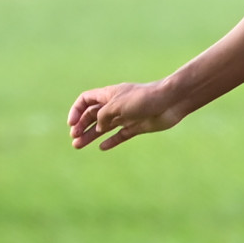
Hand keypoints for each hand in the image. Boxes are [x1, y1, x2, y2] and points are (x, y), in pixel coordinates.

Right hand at [69, 80, 186, 150]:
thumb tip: (98, 127)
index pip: (86, 100)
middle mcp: (116, 105)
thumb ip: (103, 116)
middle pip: (93, 115)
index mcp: (109, 95)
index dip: (76, 111)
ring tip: (78, 146)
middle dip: (81, 126)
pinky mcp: (138, 126)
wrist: (171, 101)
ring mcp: (127, 116)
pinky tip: (102, 147)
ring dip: (91, 135)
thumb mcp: (117, 105)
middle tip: (74, 138)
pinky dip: (111, 141)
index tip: (72, 124)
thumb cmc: (144, 99)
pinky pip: (121, 135)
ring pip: (104, 127)